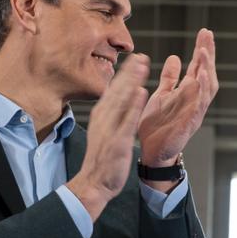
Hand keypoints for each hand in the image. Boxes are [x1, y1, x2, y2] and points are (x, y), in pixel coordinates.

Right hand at [66, 54, 149, 219]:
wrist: (93, 182)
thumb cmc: (102, 157)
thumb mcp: (105, 130)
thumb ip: (111, 114)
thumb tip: (118, 98)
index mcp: (102, 115)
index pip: (114, 90)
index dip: (125, 74)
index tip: (136, 58)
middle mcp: (104, 118)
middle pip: (117, 90)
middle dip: (130, 72)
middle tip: (142, 55)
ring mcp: (109, 129)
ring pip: (121, 101)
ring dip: (131, 81)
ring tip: (143, 66)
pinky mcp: (117, 141)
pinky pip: (126, 120)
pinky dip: (133, 106)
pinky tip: (141, 93)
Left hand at [137, 29, 219, 185]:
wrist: (152, 152)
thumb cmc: (158, 125)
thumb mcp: (162, 95)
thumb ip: (170, 78)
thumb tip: (175, 57)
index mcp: (187, 93)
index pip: (198, 67)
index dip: (202, 50)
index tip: (205, 32)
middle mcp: (194, 101)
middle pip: (207, 74)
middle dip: (208, 55)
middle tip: (207, 36)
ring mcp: (194, 113)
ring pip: (206, 90)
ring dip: (206, 71)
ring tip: (204, 54)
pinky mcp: (188, 126)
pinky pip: (197, 108)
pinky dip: (199, 94)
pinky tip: (199, 80)